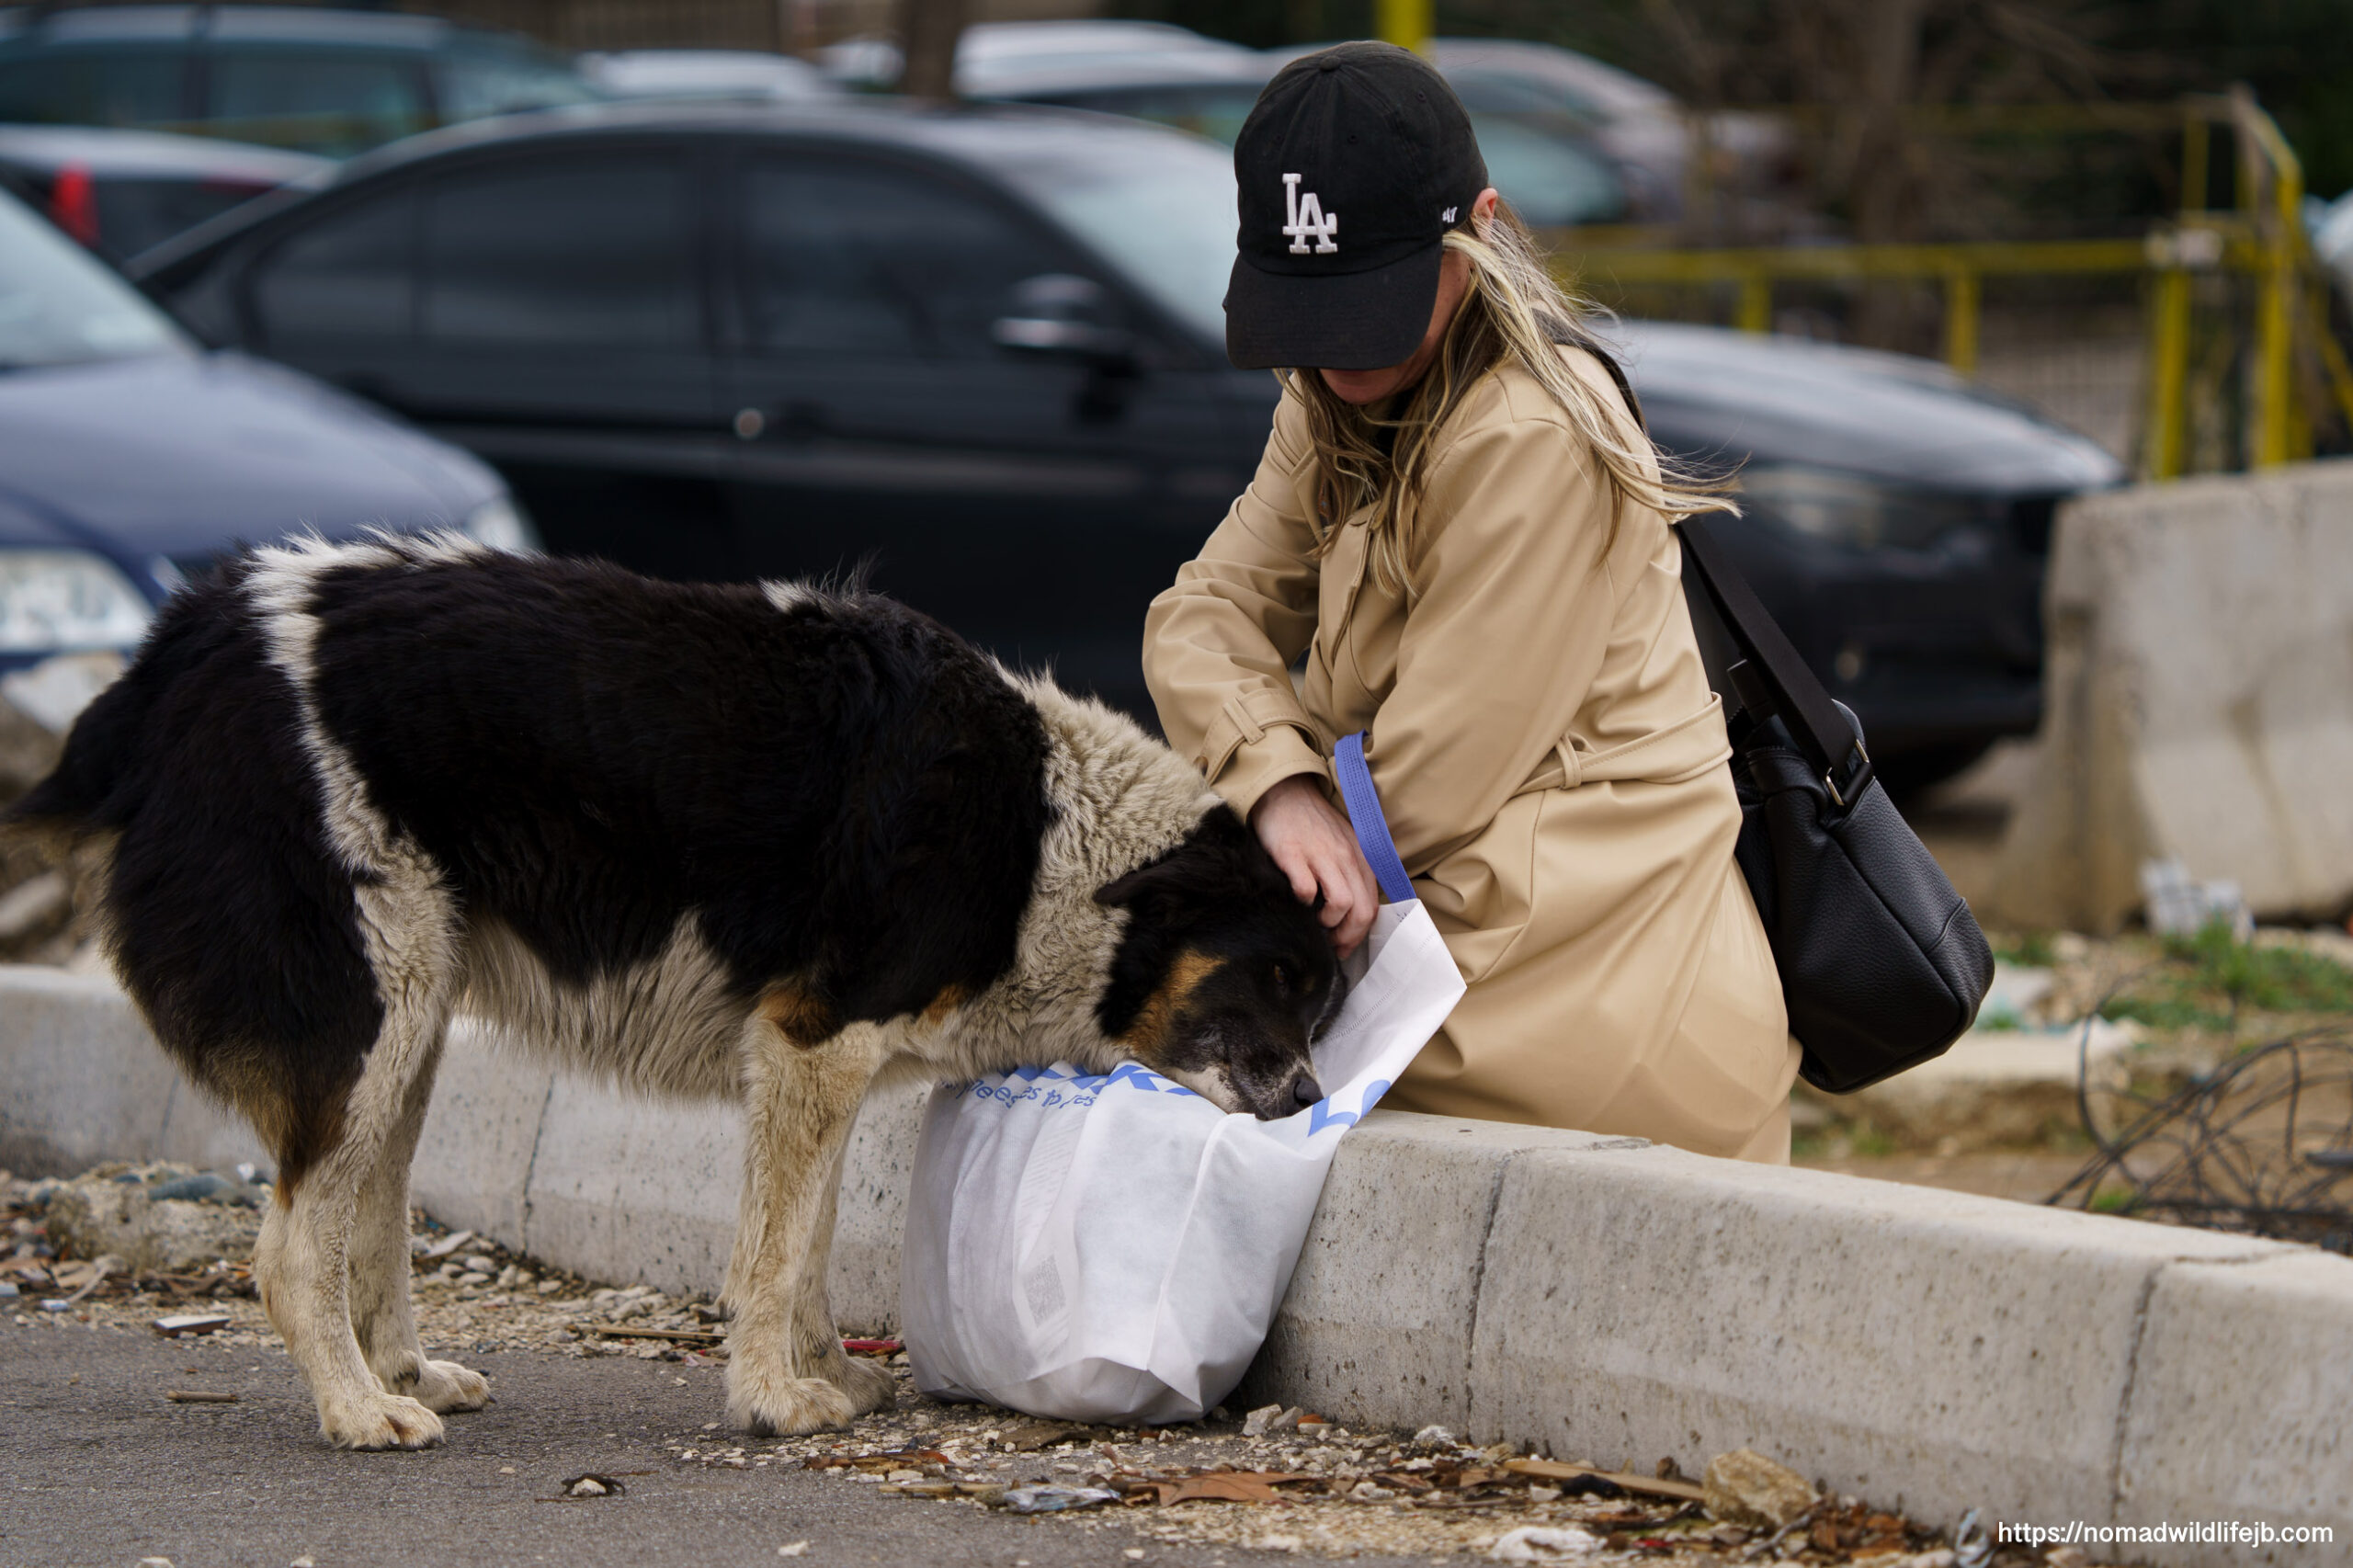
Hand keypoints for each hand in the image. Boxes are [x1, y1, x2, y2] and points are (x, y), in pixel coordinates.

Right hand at [1249, 773, 1381, 959]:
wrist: (1285, 793)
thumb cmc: (1315, 825)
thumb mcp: (1346, 845)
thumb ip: (1354, 874)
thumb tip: (1352, 915)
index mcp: (1362, 859)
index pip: (1372, 907)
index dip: (1359, 934)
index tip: (1344, 946)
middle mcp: (1347, 858)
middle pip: (1362, 911)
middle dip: (1347, 937)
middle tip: (1330, 944)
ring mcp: (1321, 856)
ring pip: (1342, 904)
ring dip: (1328, 923)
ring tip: (1314, 923)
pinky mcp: (1293, 854)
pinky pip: (1306, 890)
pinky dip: (1303, 904)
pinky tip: (1297, 901)